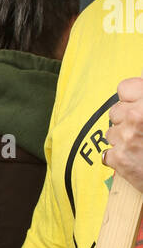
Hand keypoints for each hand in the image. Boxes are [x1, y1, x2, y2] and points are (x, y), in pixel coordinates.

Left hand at [104, 77, 142, 192]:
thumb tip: (139, 94)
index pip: (124, 88)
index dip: (130, 98)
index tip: (137, 107)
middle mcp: (136, 115)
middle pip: (115, 111)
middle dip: (125, 120)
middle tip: (141, 130)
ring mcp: (126, 137)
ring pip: (110, 132)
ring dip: (122, 139)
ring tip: (140, 146)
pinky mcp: (119, 158)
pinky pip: (108, 153)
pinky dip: (119, 158)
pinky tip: (134, 159)